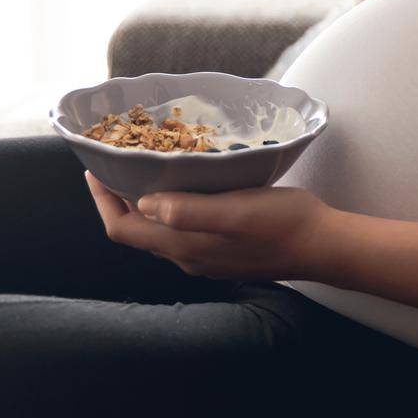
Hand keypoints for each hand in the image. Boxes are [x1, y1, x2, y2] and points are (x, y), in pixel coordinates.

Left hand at [84, 170, 342, 282]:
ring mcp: (204, 255)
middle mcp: (186, 255)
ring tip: (147, 167)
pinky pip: (182, 228)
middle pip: (135, 230)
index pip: (122, 227)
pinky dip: (170, 206)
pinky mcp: (222, 249)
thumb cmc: (281, 223)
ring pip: (158, 229)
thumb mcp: (234, 211)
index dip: (102, 200)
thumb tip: (144, 202)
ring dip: (144, 201)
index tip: (95, 168)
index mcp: (182, 245)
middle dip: (118, 197)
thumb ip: (188, 211)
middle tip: (116, 162)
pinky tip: (187, 185)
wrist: (322, 245)